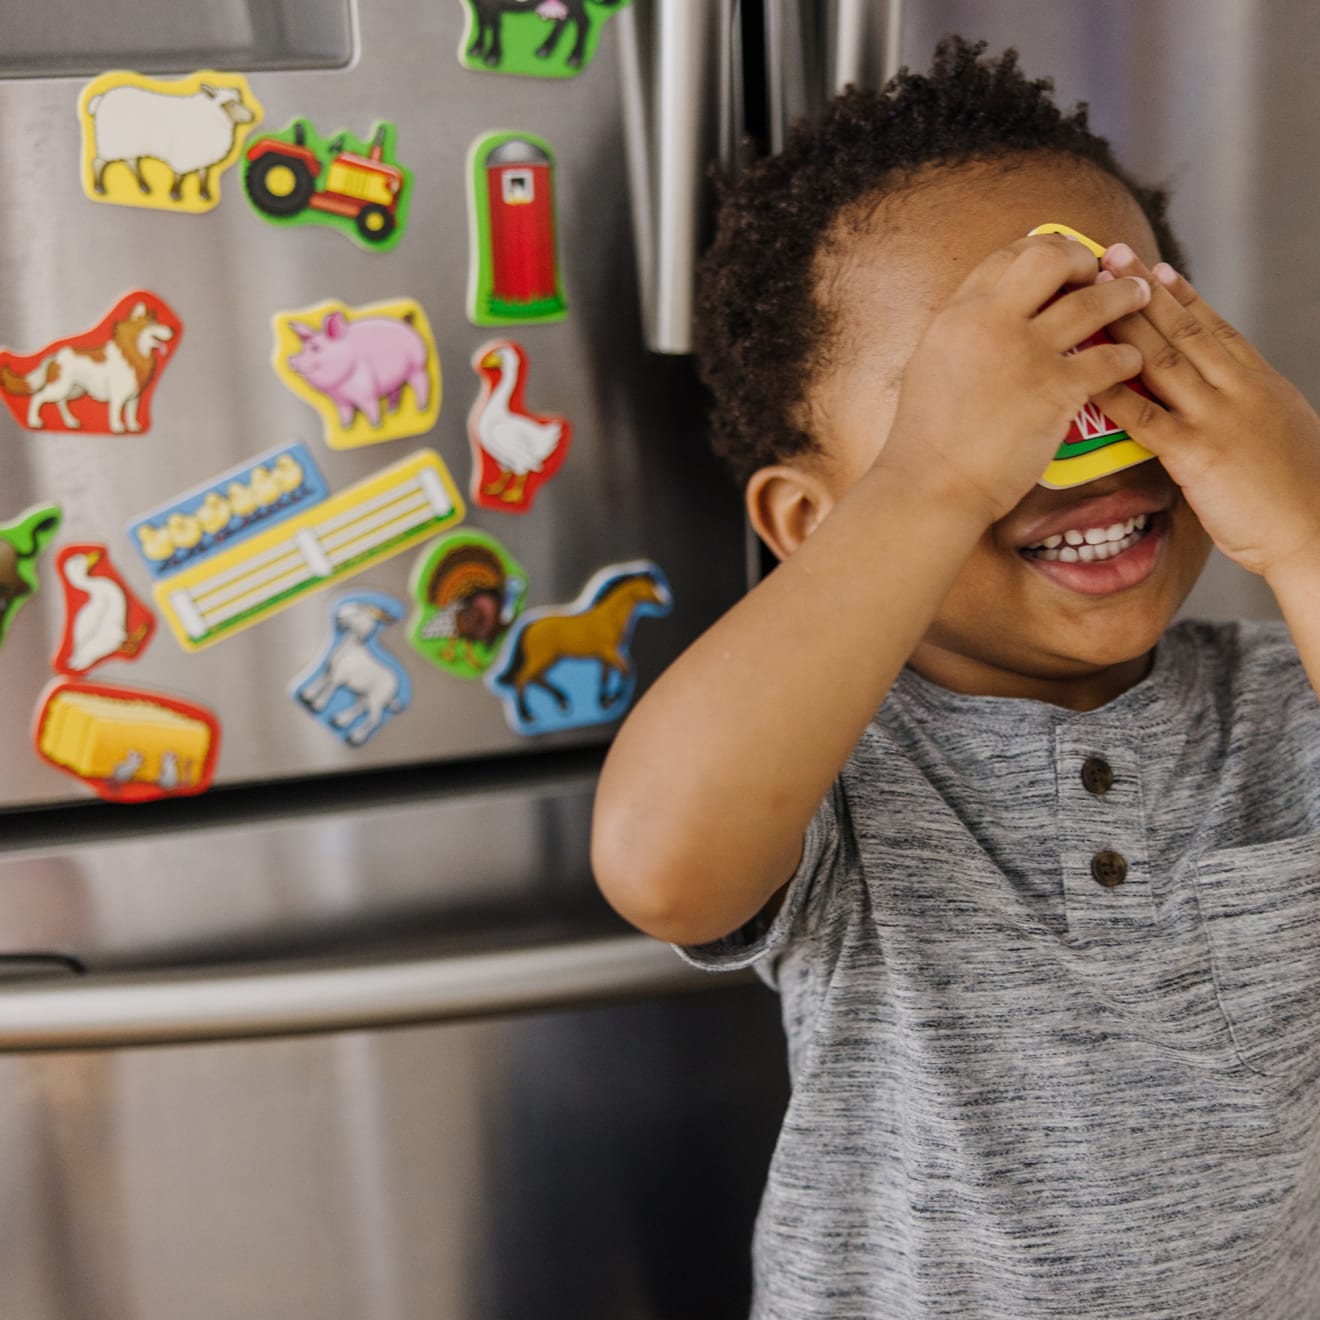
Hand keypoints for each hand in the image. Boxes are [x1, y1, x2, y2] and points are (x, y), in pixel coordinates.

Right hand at [878, 233, 1149, 524]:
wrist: (932, 484)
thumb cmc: (927, 439)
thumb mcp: (931, 365)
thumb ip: (964, 335)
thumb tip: (988, 319)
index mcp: (958, 315)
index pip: (1006, 256)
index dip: (1041, 248)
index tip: (1061, 259)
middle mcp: (992, 322)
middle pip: (1050, 259)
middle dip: (1082, 259)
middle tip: (1099, 272)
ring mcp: (1028, 354)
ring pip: (1093, 301)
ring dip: (1123, 295)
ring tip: (1140, 297)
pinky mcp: (1057, 389)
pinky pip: (1110, 357)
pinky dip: (1128, 356)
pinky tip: (1133, 361)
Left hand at [1094, 245, 1319, 581]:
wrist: (1316, 531)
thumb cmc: (1296, 496)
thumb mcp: (1279, 434)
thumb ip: (1246, 412)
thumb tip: (1221, 406)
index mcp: (1260, 384)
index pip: (1216, 328)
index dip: (1183, 296)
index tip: (1157, 269)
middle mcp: (1239, 390)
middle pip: (1184, 330)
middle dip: (1144, 291)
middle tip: (1113, 257)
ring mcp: (1218, 419)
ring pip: (1163, 359)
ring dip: (1125, 323)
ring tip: (1096, 293)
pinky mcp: (1198, 455)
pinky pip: (1146, 418)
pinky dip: (1114, 393)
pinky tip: (1087, 372)